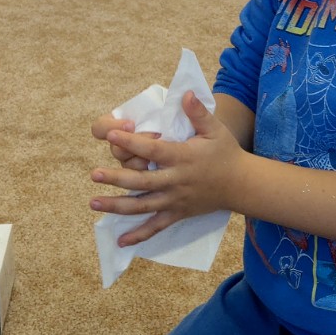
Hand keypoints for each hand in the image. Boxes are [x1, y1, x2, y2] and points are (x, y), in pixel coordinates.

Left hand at [90, 92, 243, 245]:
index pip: (152, 150)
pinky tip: (121, 241)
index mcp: (182, 157)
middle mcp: (176, 181)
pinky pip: (156, 227)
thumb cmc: (225, 153)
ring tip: (94, 202)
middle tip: (94, 174)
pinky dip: (139, 235)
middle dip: (117, 178)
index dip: (131, 143)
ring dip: (117, 206)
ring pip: (143, 206)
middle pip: (142, 181)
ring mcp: (175, 200)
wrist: (241, 185)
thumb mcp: (215, 129)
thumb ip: (198, 112)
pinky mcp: (178, 214)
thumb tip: (184, 93)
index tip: (111, 135)